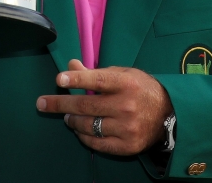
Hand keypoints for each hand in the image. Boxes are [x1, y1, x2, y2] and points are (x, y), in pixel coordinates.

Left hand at [35, 60, 172, 155]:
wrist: (169, 115)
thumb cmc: (142, 90)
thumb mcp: (123, 75)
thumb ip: (96, 72)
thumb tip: (70, 65)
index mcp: (127, 83)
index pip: (97, 80)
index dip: (77, 79)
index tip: (59, 80)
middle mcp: (127, 105)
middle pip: (86, 106)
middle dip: (60, 104)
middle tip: (42, 103)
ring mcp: (127, 128)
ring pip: (88, 126)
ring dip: (72, 121)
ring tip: (67, 117)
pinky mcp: (127, 146)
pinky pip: (96, 143)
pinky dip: (84, 136)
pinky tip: (79, 130)